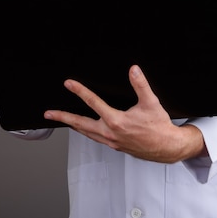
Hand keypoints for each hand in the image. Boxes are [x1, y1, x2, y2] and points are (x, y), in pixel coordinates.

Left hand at [44, 65, 204, 162]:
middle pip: (80, 123)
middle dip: (63, 117)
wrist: (168, 148)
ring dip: (72, 124)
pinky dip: (84, 131)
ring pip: (85, 132)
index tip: (69, 83)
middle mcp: (110, 133)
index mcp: (116, 121)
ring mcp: (111, 141)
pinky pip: (94, 138)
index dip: (80, 91)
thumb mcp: (151, 103)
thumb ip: (141, 85)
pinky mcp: (114, 145)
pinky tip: (82, 128)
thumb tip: (134, 70)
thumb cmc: (160, 127)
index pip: (93, 103)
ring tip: (60, 119)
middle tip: (49, 113)